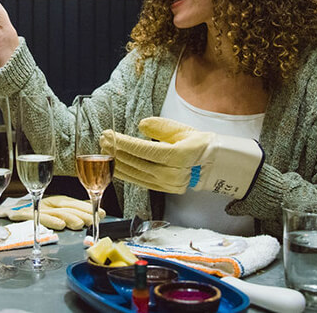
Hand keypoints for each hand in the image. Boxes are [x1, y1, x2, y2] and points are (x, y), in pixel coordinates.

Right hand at [6, 195, 104, 230]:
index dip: (88, 208)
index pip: (74, 203)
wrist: (5, 212)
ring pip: (55, 211)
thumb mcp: (54, 212)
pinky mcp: (22, 214)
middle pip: (66, 206)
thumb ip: (73, 211)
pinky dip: (49, 221)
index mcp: (56, 201)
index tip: (102, 214)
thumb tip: (97, 212)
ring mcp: (34, 208)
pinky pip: (37, 216)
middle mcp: (47, 202)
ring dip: (69, 217)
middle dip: (81, 213)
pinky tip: (59, 226)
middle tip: (92, 221)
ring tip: (79, 224)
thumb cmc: (33, 213)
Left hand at [99, 117, 263, 197]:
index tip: (110, 135)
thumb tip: (141, 125)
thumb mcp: (181, 130)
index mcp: (178, 156)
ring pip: (136, 175)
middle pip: (137, 163)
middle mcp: (172, 173)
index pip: (144, 150)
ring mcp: (168, 184)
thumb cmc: (198, 143)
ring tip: (104, 152)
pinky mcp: (164, 190)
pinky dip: (126, 174)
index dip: (124, 143)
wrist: (213, 165)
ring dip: (117, 163)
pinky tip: (115, 166)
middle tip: (102, 141)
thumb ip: (159, 127)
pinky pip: (140, 182)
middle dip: (116, 152)